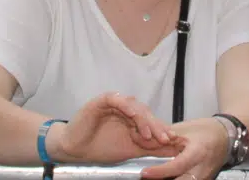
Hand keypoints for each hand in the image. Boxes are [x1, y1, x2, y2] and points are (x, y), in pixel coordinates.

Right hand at [50, 93, 179, 164]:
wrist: (76, 149)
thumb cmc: (101, 147)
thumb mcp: (131, 149)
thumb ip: (151, 148)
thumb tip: (173, 149)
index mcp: (132, 118)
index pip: (150, 120)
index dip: (162, 129)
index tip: (173, 140)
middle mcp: (125, 108)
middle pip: (145, 113)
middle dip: (156, 126)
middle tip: (166, 138)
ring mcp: (114, 103)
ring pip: (133, 106)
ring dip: (143, 119)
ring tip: (148, 135)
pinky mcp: (102, 101)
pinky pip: (116, 99)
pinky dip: (125, 106)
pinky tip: (133, 115)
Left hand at [140, 118, 229, 179]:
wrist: (226, 137)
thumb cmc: (205, 130)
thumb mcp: (183, 130)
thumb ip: (165, 138)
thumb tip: (145, 143)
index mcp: (198, 153)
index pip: (177, 166)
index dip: (160, 171)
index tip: (145, 173)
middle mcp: (202, 169)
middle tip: (146, 177)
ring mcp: (204, 178)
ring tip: (153, 176)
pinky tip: (165, 176)